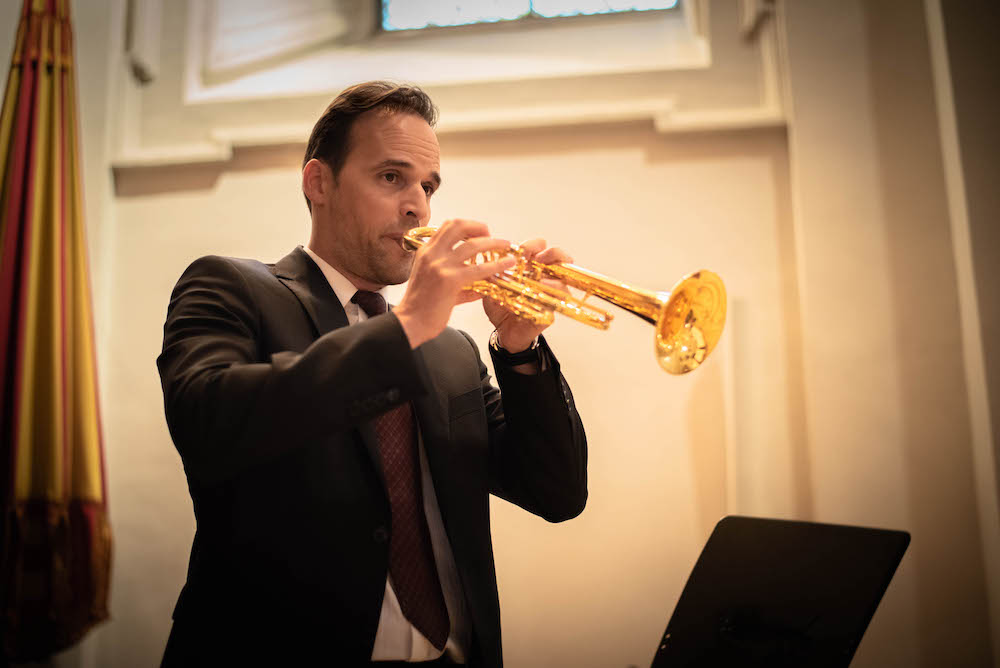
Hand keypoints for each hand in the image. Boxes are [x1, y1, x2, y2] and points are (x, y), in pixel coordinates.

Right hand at [394, 219, 514, 348]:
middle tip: (492, 237)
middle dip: (480, 227)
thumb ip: (455, 278)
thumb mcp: (432, 282)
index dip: (468, 225)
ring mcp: (440, 265)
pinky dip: (497, 264)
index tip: (479, 233)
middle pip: (459, 225)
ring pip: (473, 244)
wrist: (409, 323)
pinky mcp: (450, 280)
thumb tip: (480, 283)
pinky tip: (507, 264)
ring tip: (506, 246)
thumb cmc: (420, 307)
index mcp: (426, 252)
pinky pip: (479, 269)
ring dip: (493, 243)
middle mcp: (432, 254)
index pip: (448, 226)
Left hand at [483, 239, 573, 352]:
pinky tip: (541, 293)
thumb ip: (491, 276)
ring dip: (553, 275)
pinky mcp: (553, 308)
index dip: (534, 245)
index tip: (523, 249)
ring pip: (563, 277)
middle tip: (540, 258)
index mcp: (530, 268)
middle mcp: (543, 277)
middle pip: (558, 258)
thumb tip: (487, 264)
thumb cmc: (502, 308)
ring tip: (541, 280)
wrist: (505, 332)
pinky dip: (552, 294)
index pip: (539, 248)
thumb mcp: (492, 288)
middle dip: (553, 253)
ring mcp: (551, 292)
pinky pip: (560, 299)